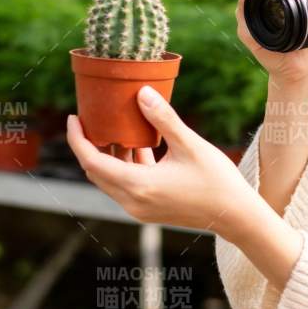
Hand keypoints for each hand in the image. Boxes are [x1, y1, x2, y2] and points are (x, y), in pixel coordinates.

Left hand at [66, 86, 257, 235]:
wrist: (234, 215)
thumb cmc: (216, 180)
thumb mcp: (189, 145)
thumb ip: (163, 119)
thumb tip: (142, 93)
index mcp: (138, 185)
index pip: (91, 161)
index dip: (77, 139)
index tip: (74, 118)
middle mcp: (132, 201)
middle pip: (95, 171)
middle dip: (89, 145)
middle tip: (91, 119)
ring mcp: (139, 208)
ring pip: (109, 179)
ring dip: (109, 155)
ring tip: (116, 128)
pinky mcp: (148, 209)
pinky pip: (125, 186)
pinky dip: (124, 166)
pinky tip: (138, 146)